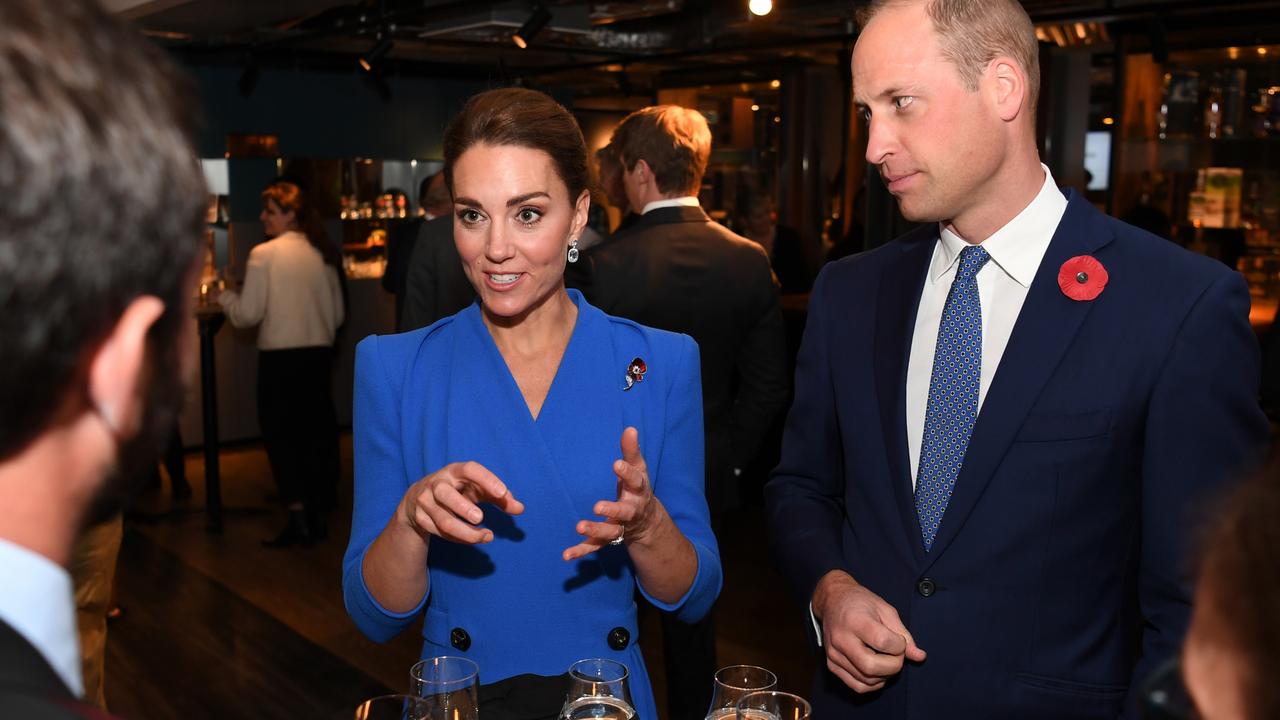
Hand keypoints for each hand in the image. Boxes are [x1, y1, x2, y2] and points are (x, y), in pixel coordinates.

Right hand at [400, 461, 523, 543]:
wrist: (418, 498)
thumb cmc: (458, 490)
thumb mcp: (478, 489)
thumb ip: (499, 497)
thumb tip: (520, 508)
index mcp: (454, 471)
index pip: (470, 470)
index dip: (487, 479)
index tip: (502, 493)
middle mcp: (437, 484)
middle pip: (445, 493)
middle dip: (463, 507)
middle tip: (481, 518)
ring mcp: (426, 502)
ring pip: (443, 520)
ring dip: (466, 532)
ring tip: (488, 536)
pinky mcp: (421, 519)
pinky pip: (441, 532)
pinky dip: (460, 539)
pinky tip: (474, 539)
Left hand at [563, 426, 657, 560]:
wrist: (647, 521)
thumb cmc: (637, 488)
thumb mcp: (638, 469)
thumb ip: (631, 451)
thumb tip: (629, 428)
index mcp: (639, 492)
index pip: (636, 481)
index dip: (626, 473)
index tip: (616, 464)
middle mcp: (631, 512)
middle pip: (624, 512)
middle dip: (613, 510)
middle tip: (598, 506)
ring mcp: (620, 527)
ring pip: (610, 533)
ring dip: (595, 530)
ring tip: (579, 526)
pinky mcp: (608, 539)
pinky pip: (595, 547)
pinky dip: (581, 551)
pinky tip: (566, 555)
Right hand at [813, 571, 925, 692]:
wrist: (833, 601)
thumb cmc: (860, 602)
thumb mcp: (885, 609)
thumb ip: (903, 633)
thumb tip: (919, 656)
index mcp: (854, 620)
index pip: (882, 642)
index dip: (899, 645)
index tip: (899, 640)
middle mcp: (841, 639)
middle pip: (871, 667)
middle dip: (894, 666)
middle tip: (896, 654)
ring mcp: (834, 654)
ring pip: (866, 680)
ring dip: (885, 675)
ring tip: (887, 659)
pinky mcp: (832, 665)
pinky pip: (857, 686)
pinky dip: (873, 684)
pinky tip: (877, 670)